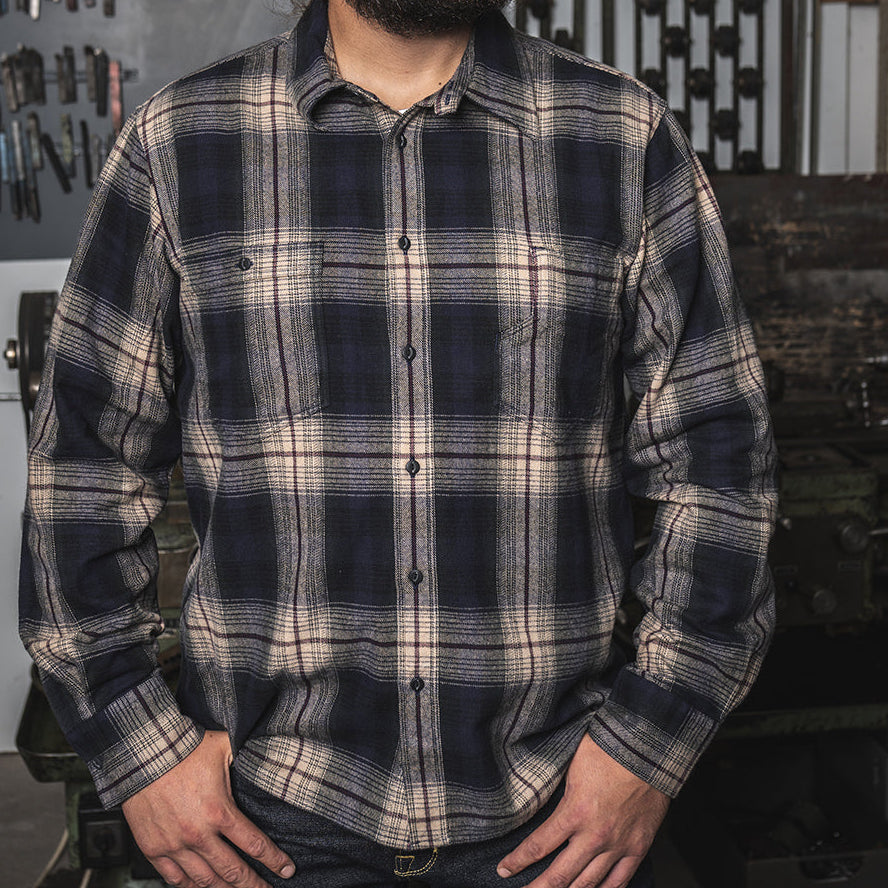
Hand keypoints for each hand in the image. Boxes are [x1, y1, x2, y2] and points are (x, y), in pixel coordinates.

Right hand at [121, 730, 295, 887]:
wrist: (144, 753)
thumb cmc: (185, 748)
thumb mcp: (224, 747)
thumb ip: (245, 756)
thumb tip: (264, 752)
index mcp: (220, 811)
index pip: (255, 845)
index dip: (274, 860)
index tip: (287, 869)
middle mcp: (199, 834)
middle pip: (233, 871)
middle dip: (253, 885)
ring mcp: (175, 845)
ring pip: (205, 880)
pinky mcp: (154, 849)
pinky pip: (174, 878)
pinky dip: (189, 886)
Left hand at [496, 735, 668, 887]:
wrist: (648, 751)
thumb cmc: (607, 750)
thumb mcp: (571, 764)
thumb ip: (556, 788)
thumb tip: (535, 794)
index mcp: (575, 812)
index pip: (538, 846)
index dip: (518, 861)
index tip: (503, 869)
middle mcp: (595, 836)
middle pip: (560, 875)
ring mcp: (618, 845)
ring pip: (587, 884)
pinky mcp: (638, 848)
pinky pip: (619, 882)